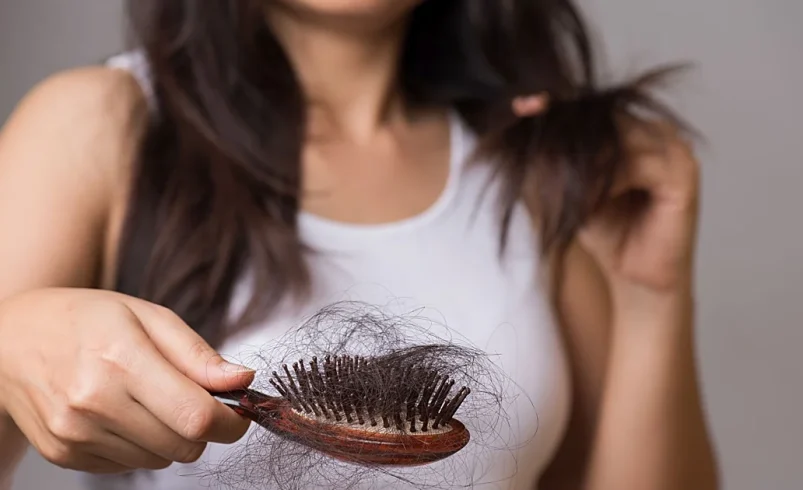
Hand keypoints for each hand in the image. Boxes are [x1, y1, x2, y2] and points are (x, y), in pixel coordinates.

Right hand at [0, 288, 252, 473]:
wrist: (11, 340)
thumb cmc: (86, 319)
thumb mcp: (148, 316)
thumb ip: (199, 355)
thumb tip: (242, 381)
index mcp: (120, 359)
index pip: (196, 416)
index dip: (231, 422)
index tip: (240, 412)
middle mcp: (94, 403)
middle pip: (184, 446)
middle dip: (203, 428)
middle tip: (193, 399)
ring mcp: (75, 434)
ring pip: (160, 460)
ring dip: (170, 436)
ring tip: (148, 398)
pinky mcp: (64, 454)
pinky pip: (129, 467)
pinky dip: (140, 445)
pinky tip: (122, 413)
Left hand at [513, 96, 699, 300]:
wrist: (636, 278)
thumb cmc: (608, 233)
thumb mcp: (573, 190)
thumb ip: (557, 160)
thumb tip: (521, 125)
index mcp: (635, 129)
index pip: (596, 109)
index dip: (559, 109)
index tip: (522, 107)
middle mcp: (658, 132)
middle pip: (609, 118)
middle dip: (567, 132)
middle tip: (531, 138)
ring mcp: (675, 151)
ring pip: (621, 139)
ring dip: (584, 161)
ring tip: (556, 183)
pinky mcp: (684, 176)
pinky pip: (638, 166)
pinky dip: (606, 181)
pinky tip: (585, 200)